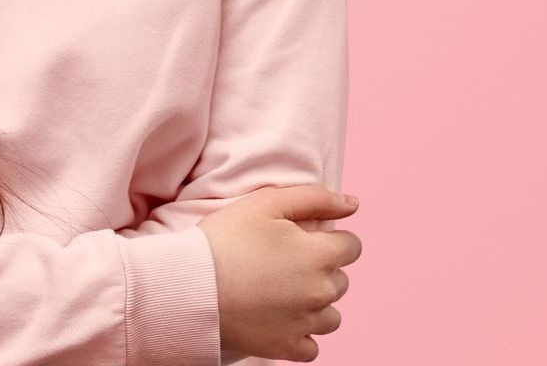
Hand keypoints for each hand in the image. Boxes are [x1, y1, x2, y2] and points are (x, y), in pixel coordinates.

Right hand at [198, 184, 361, 362]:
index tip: (303, 237)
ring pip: (331, 316)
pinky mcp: (288, 348)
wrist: (193, 285)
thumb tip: (354, 204)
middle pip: (341, 280)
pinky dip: (300, 333)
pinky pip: (311, 346)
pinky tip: (278, 318)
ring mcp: (306, 324)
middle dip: (321, 268)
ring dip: (315, 303)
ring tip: (281, 290)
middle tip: (283, 260)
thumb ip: (313, 198)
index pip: (352, 246)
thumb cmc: (226, 238)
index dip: (330, 237)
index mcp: (319, 255)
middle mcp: (320, 293)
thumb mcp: (265, 203)